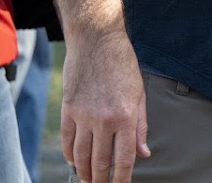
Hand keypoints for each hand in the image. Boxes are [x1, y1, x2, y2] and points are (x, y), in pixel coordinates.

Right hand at [62, 29, 149, 182]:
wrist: (96, 42)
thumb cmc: (123, 66)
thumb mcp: (140, 94)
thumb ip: (140, 126)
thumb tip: (143, 153)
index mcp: (127, 116)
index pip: (124, 158)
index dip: (123, 178)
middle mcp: (104, 119)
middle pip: (100, 161)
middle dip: (101, 180)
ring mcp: (83, 116)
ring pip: (81, 156)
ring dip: (84, 172)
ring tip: (88, 179)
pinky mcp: (68, 111)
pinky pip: (67, 142)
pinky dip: (70, 156)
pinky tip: (75, 162)